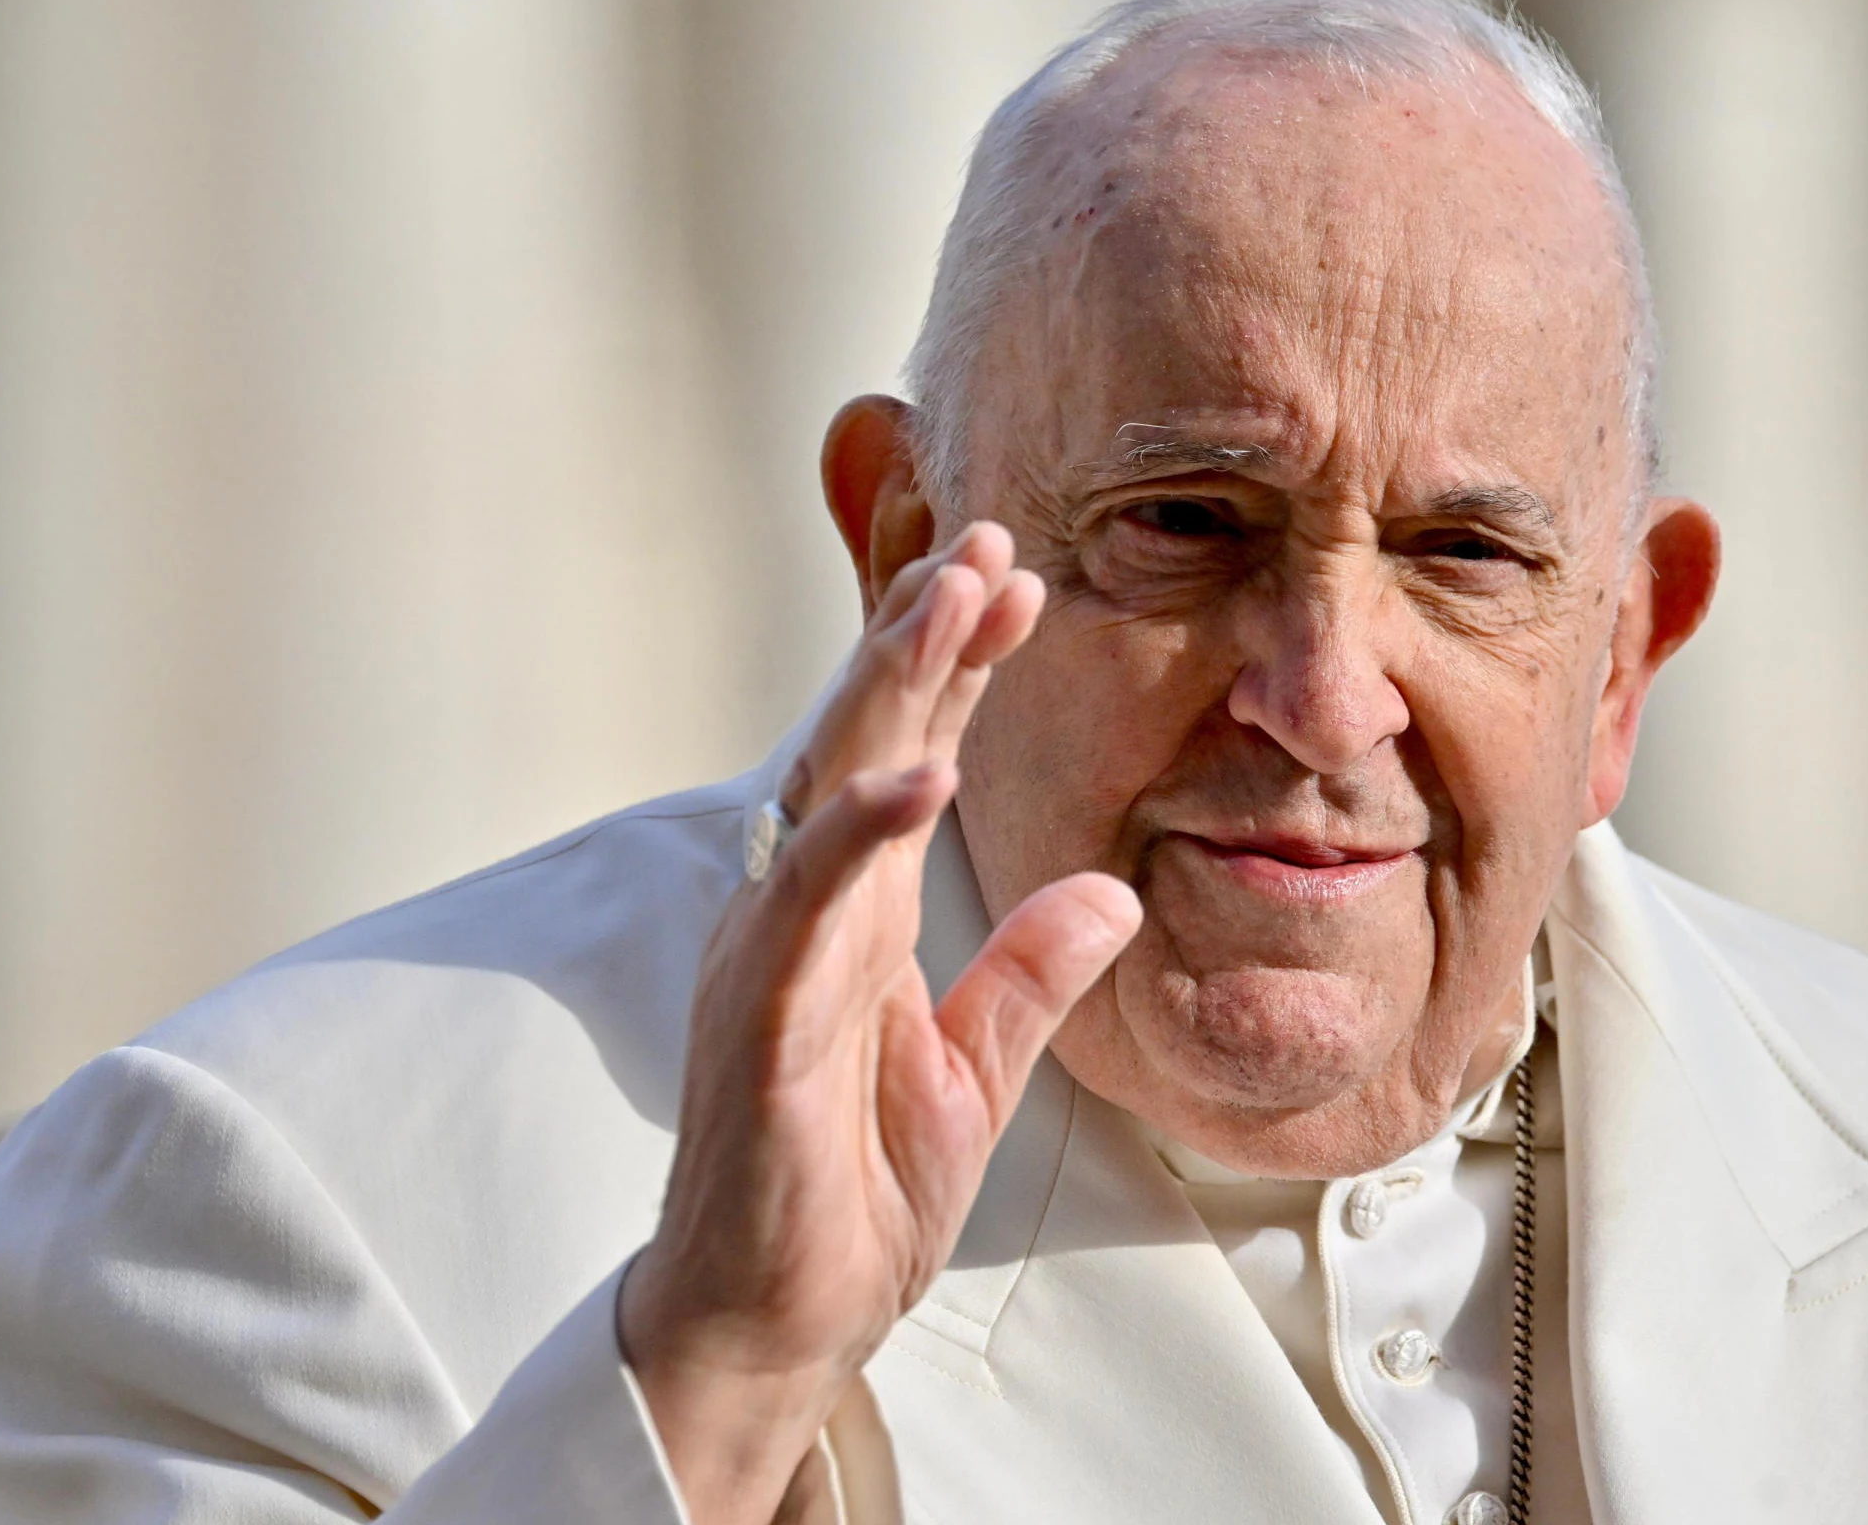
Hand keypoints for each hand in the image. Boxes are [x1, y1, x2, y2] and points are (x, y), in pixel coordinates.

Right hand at [617, 521, 1140, 1523]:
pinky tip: (921, 774)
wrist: (779, 1327)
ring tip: (954, 600)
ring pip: (831, 791)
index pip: (909, 761)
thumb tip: (1105, 889)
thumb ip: (1031, 977)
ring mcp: (774, 962)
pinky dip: (860, 835)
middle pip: (866, 744)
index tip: (1017, 578)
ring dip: (893, 690)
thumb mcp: (977, 1077)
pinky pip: (808, 910)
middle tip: (990, 540)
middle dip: (925, 637)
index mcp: (856, 920)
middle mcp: (805, 917)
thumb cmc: (852, 1202)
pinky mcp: (761, 1026)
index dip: (956, 668)